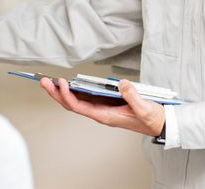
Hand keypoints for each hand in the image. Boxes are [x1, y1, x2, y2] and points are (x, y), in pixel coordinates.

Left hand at [40, 77, 164, 136]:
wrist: (159, 123)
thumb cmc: (151, 118)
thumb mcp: (144, 108)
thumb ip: (132, 97)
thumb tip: (121, 84)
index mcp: (106, 116)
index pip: (80, 107)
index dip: (68, 95)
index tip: (62, 83)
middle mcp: (101, 113)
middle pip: (73, 104)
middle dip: (57, 94)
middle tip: (45, 81)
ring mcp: (102, 108)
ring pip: (77, 101)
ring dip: (63, 92)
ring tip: (51, 81)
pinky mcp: (107, 103)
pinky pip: (86, 98)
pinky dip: (76, 90)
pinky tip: (69, 84)